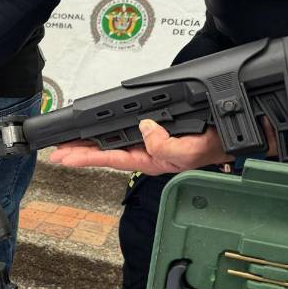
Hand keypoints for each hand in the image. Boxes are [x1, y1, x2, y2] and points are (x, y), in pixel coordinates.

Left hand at [49, 119, 235, 174]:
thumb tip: (145, 129)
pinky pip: (125, 132)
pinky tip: (97, 132)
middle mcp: (145, 152)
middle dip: (78, 151)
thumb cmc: (211, 148)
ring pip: (112, 142)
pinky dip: (108, 131)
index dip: (84, 156)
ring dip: (90, 142)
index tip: (62, 156)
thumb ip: (165, 146)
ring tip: (68, 143)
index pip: (108, 157)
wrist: (231, 139)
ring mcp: (148, 143)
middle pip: (104, 151)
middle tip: (55, 151)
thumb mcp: (189, 152)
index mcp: (148, 159)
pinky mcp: (154, 132)